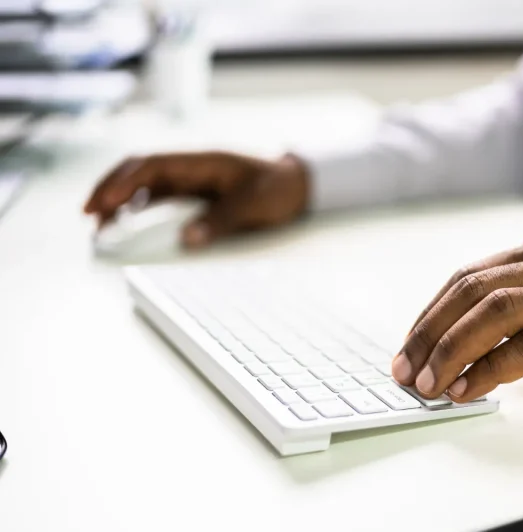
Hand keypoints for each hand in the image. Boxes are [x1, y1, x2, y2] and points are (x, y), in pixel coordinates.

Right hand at [84, 151, 309, 248]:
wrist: (295, 184)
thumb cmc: (276, 189)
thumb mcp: (253, 206)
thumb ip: (221, 221)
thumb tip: (187, 240)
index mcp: (201, 161)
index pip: (152, 165)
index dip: (124, 182)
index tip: (104, 202)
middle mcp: (189, 168)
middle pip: (138, 171)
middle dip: (109, 189)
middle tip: (88, 215)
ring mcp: (189, 180)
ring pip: (143, 185)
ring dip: (119, 201)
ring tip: (99, 225)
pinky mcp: (191, 194)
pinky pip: (157, 198)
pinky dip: (137, 210)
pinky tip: (124, 225)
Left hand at [391, 233, 522, 401]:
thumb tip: (482, 340)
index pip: (469, 276)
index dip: (434, 313)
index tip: (412, 346)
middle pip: (470, 290)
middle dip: (430, 333)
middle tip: (407, 370)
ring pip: (491, 312)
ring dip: (451, 351)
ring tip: (430, 386)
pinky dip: (489, 370)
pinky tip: (468, 390)